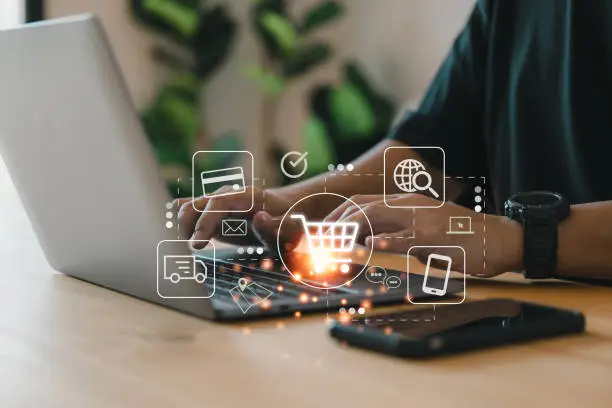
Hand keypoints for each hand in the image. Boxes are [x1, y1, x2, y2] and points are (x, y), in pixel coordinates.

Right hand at [175, 186, 291, 248]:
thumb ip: (275, 225)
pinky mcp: (211, 212)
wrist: (284, 212)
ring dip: (182, 226)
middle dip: (187, 225)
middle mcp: (228, 195)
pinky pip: (189, 211)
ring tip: (184, 247)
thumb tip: (258, 218)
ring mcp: (218, 202)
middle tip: (190, 249)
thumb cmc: (287, 222)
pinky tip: (175, 235)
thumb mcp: (289, 228)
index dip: (204, 222)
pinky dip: (180, 222)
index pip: (218, 203)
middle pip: (197, 203)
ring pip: (188, 207)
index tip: (196, 244)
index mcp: (247, 196)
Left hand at [325, 194, 522, 276]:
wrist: (498, 237)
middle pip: (359, 208)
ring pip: (373, 217)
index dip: (335, 215)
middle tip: (314, 242)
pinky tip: (368, 247)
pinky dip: (382, 242)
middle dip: (332, 224)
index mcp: (404, 202)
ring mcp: (419, 219)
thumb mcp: (425, 226)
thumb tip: (369, 243)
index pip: (360, 202)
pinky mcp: (433, 237)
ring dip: (347, 232)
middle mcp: (408, 205)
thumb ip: (398, 230)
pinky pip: (403, 238)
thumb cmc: (459, 236)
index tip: (318, 231)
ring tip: (329, 245)